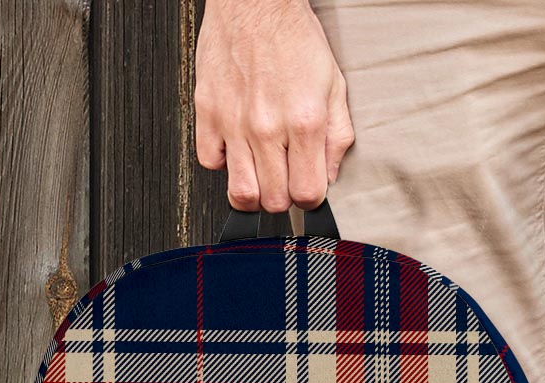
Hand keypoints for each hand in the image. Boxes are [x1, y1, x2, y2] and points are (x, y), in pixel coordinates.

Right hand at [195, 0, 354, 211]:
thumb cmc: (294, 39)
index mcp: (304, 123)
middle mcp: (267, 127)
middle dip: (283, 197)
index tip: (308, 188)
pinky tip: (236, 149)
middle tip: (285, 179)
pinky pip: (209, 162)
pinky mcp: (207, 111)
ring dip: (254, 192)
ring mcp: (234, 122)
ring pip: (241, 192)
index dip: (310, 199)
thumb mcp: (334, 87)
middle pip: (274, 201)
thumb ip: (337, 137)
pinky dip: (223, 163)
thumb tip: (330, 176)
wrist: (255, 1)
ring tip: (261, 176)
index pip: (307, 194)